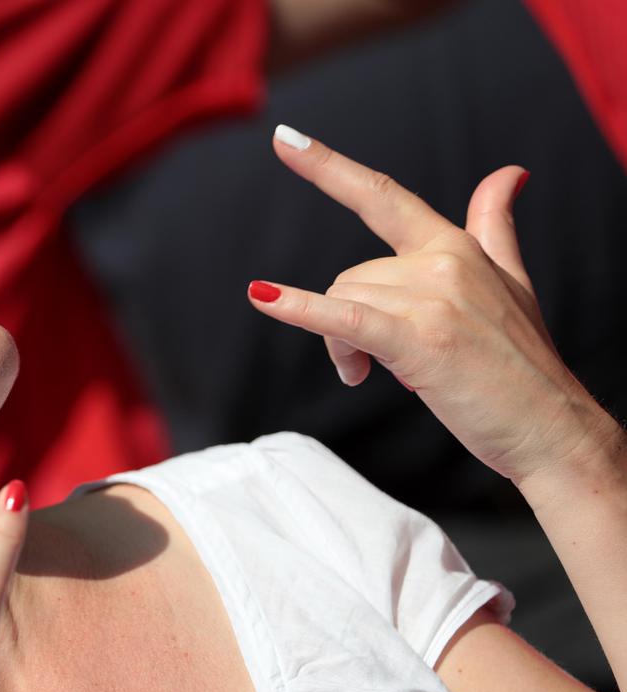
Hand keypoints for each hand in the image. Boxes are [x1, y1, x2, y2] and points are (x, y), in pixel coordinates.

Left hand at [247, 125, 616, 484]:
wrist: (552, 428)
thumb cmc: (523, 365)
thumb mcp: (513, 282)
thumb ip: (495, 226)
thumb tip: (509, 172)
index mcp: (454, 246)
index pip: (381, 195)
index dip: (328, 166)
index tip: (285, 139)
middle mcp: (442, 262)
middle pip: (348, 276)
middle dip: (342, 322)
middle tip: (365, 365)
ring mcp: (433, 299)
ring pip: (342, 303)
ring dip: (341, 347)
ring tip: (371, 375)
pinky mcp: (420, 340)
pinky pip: (344, 317)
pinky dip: (301, 309)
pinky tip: (263, 297)